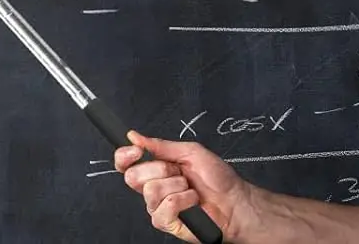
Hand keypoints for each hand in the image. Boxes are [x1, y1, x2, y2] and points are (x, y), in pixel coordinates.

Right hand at [116, 131, 256, 241]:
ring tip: (189, 187)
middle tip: (178, 171)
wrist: (234, 200)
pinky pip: (163, 210)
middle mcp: (153, 188)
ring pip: (150, 191)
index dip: (124, 156)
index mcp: (156, 168)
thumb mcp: (189, 151)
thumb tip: (134, 135)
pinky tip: (192, 201)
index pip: (125, 164)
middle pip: (133, 177)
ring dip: (176, 185)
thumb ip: (160, 145)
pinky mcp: (167, 224)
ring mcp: (158, 207)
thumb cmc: (217, 176)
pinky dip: (182, 201)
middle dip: (159, 168)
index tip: (136, 150)